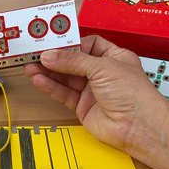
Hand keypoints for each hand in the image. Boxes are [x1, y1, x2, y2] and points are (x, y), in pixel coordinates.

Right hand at [24, 35, 168, 153]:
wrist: (138, 126)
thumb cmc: (134, 94)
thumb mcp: (103, 67)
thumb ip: (73, 60)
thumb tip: (50, 55)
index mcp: (113, 57)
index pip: (87, 44)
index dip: (71, 43)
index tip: (52, 41)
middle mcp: (102, 73)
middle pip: (72, 61)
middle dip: (54, 58)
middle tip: (34, 53)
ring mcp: (92, 91)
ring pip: (65, 78)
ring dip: (48, 72)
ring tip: (30, 66)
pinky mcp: (83, 107)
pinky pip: (63, 94)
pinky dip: (50, 87)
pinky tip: (39, 80)